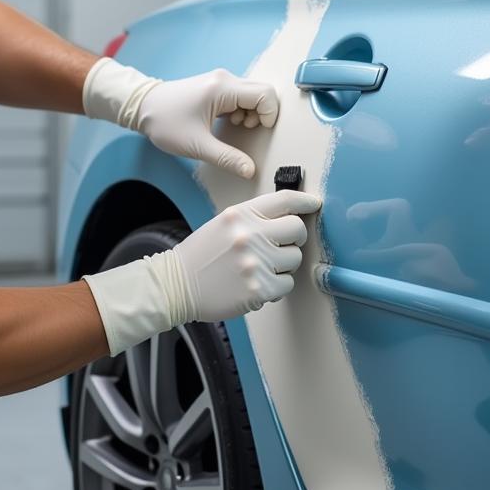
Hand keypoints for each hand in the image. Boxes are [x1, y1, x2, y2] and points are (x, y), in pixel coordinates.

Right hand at [82, 190, 321, 354]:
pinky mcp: (258, 289)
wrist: (176, 285)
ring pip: (295, 259)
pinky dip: (276, 287)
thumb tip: (290, 216)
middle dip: (294, 238)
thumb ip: (255, 218)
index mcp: (241, 215)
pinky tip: (256, 284)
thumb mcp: (224, 223)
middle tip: (279, 246)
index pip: (284, 200)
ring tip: (260, 268)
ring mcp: (255, 263)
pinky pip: (286, 285)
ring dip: (283, 265)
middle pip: (298, 229)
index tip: (314, 204)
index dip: (305, 201)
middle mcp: (250, 236)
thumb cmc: (201, 255)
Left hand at [137, 69, 277, 178]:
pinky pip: (240, 96)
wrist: (142, 107)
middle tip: (246, 130)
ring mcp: (220, 82)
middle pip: (262, 92)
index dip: (269, 114)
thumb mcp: (197, 145)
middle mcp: (225, 79)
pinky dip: (242, 110)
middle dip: (262, 114)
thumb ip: (227, 158)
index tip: (257, 130)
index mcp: (222, 88)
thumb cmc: (165, 122)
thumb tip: (250, 170)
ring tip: (234, 127)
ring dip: (251, 113)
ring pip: (252, 94)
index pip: (265, 94)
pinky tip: (228, 122)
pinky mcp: (216, 88)